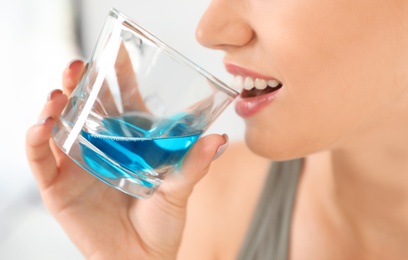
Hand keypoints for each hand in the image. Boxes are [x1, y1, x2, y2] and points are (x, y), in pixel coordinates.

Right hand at [25, 60, 227, 258]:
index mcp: (129, 141)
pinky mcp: (59, 187)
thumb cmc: (161, 224)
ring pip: (59, 126)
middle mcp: (101, 147)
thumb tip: (218, 137)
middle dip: (80, 84)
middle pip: (86, 107)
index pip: (121, 100)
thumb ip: (193, 165)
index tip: (118, 51)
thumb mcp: (179, 190)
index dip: (117, 75)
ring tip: (60, 94)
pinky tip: (42, 126)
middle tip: (80, 67)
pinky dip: (37, 142)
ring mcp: (77, 165)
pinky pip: (41, 160)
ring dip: (55, 106)